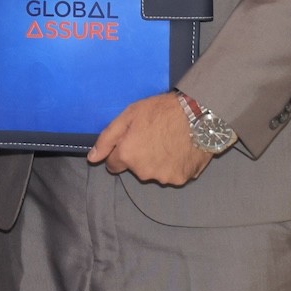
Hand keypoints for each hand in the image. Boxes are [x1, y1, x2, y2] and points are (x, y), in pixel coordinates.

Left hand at [87, 93, 212, 185]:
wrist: (198, 114)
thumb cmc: (161, 110)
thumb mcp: (128, 115)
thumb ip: (107, 138)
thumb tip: (92, 158)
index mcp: (127, 155)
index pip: (113, 165)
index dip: (120, 151)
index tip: (132, 141)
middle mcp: (143, 172)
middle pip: (135, 168)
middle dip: (139, 156)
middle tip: (153, 136)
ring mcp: (163, 177)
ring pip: (154, 172)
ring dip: (157, 162)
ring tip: (169, 141)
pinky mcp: (181, 179)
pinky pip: (172, 174)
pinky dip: (174, 165)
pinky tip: (180, 149)